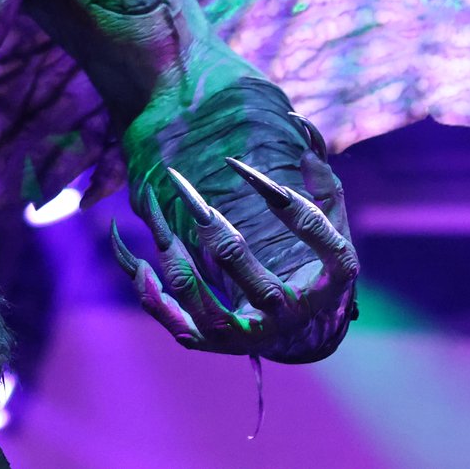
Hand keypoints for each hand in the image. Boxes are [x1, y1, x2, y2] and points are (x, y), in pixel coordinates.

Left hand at [113, 158, 358, 363]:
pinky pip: (178, 324)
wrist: (297, 328)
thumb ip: (322, 180)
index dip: (295, 210)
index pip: (326, 248)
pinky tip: (137, 261)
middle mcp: (289, 317)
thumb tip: (299, 125)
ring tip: (153, 210)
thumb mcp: (331, 222)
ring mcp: (250, 334)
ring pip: (207, 305)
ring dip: (175, 258)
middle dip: (217, 234)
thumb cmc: (314, 262)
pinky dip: (153, 295)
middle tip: (183, 186)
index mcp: (330, 285)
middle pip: (258, 285)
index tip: (251, 170)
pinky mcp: (215, 343)